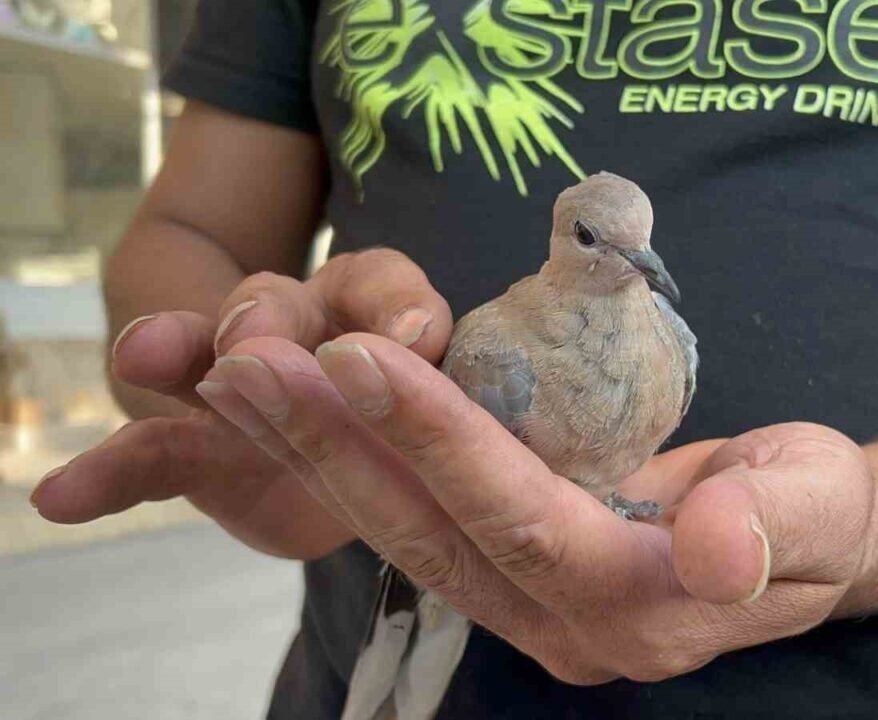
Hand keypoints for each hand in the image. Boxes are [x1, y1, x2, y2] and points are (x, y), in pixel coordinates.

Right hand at [31, 249, 453, 559]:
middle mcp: (299, 332)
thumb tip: (442, 348)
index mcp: (373, 314)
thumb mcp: (446, 407)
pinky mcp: (197, 449)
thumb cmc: (414, 428)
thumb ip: (448, 385)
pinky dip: (108, 474)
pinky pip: (149, 454)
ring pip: (202, 356)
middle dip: (265, 318)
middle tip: (254, 341)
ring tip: (140, 355)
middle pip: (277, 306)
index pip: (383, 286)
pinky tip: (63, 497)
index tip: (416, 337)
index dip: (396, 306)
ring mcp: (239, 386)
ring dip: (173, 350)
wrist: (367, 481)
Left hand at [206, 333, 875, 681]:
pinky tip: (294, 406)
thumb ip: (775, 525)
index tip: (364, 356)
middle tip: (249, 364)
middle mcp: (565, 627)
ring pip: (405, 531)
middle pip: (434, 534)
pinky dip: (350, 461)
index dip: (443, 441)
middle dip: (339, 446)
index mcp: (643, 610)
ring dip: (318, 453)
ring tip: (237, 378)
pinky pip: (416, 520)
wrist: (797, 533)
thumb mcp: (823, 503)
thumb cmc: (815, 508)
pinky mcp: (506, 574)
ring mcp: (527, 608)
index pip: (523, 521)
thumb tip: (715, 546)